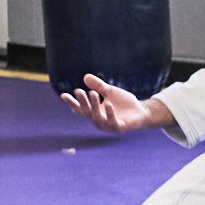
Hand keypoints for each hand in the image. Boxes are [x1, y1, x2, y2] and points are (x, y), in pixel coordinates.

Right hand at [61, 74, 176, 137]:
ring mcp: (108, 125)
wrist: (140, 111)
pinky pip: (112, 122)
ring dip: (94, 105)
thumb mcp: (109, 91)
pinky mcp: (118, 128)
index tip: (64, 95)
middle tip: (79, 91)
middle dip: (83, 101)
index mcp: (94, 112)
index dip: (72, 103)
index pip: (80, 108)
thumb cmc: (122, 103)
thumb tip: (86, 77)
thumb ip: (98, 86)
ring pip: (97, 117)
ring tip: (93, 93)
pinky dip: (110, 114)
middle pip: (87, 111)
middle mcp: (98, 120)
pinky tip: (108, 104)